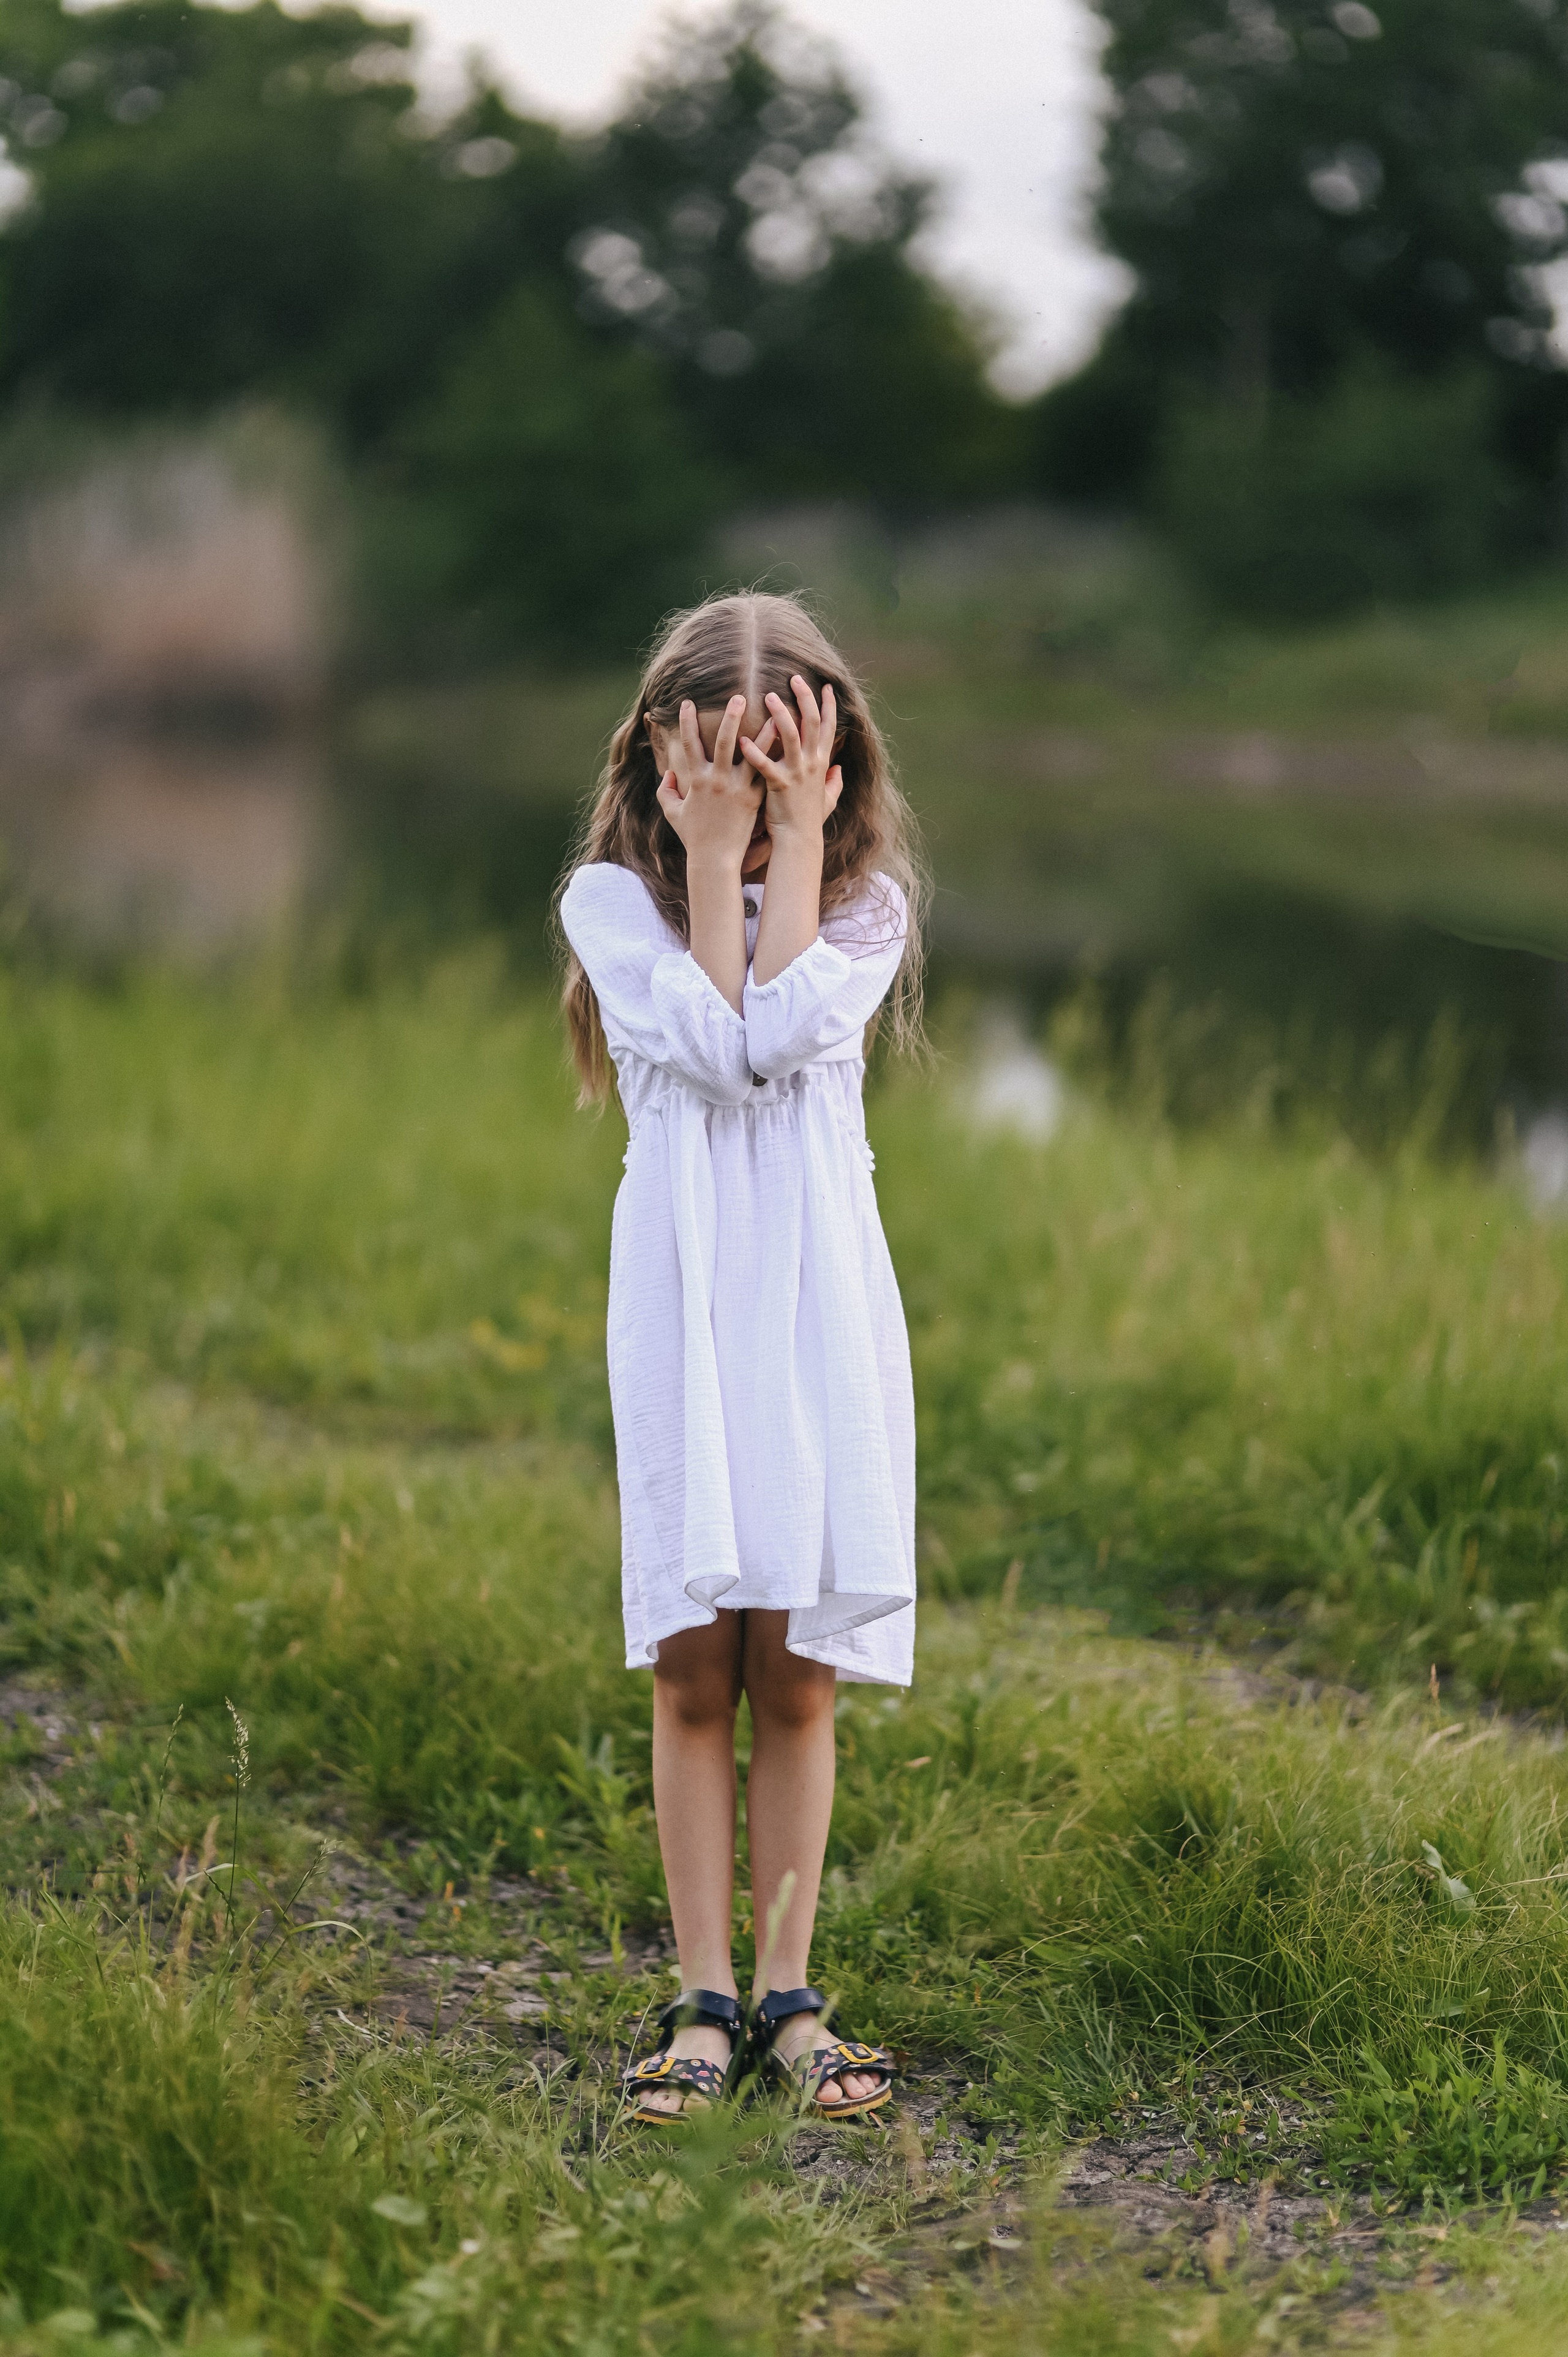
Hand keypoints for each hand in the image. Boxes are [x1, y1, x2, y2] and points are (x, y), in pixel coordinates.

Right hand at [655, 696, 764, 872]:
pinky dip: (775, 757)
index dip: (687, 722)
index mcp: (697, 780)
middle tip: (738, 697)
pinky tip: (786, 744)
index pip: (690, 744)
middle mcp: (718, 780)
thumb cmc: (694, 837)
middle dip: (730, 717)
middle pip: (723, 741)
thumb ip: (666, 792)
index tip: (688, 702)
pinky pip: (766, 773)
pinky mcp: (754, 799)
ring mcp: (738, 789)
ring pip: (753, 754)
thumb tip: (668, 774)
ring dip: (764, 731)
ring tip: (776, 713)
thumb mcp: (673, 814)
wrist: (715, 859)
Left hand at [740, 677, 842, 846]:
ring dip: (781, 715)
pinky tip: (743, 739)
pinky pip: (766, 766)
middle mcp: (811, 764)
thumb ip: (833, 782)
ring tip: (768, 696)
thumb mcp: (827, 799)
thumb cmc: (808, 820)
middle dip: (805, 698)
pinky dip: (755, 753)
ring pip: (792, 736)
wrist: (799, 841)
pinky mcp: (779, 786)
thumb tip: (838, 769)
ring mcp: (796, 774)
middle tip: (794, 677)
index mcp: (820, 763)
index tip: (825, 685)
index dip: (828, 706)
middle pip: (811, 723)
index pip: (828, 727)